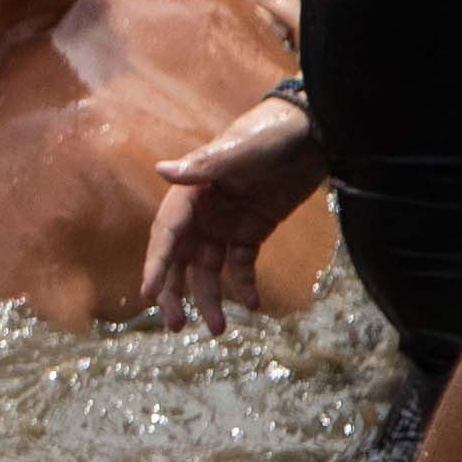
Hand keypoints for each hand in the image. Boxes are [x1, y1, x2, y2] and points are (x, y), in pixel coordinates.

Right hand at [142, 94, 325, 330]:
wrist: (314, 132)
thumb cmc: (271, 134)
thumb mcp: (241, 151)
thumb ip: (204, 164)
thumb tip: (161, 170)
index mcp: (192, 192)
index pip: (167, 234)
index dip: (156, 264)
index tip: (147, 294)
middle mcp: (203, 211)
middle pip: (180, 258)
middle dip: (174, 291)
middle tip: (175, 325)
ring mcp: (227, 222)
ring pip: (209, 268)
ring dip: (209, 298)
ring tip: (218, 330)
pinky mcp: (252, 230)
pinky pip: (241, 264)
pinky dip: (244, 284)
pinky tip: (253, 304)